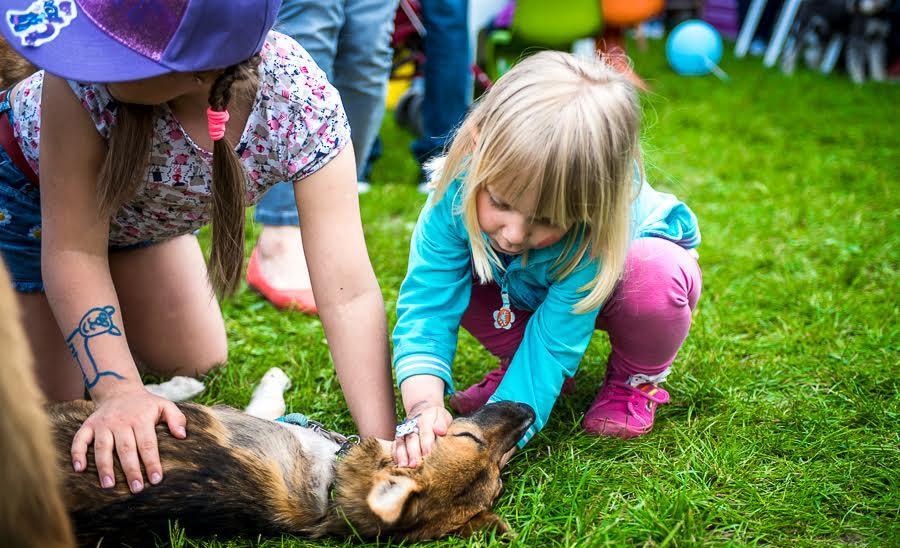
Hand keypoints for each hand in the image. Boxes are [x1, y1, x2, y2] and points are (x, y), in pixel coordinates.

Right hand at [71, 386, 186, 492]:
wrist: (120, 390)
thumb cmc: (145, 405)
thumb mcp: (165, 405)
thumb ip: (176, 419)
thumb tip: (182, 435)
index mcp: (141, 418)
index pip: (147, 444)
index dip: (152, 462)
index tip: (156, 479)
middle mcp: (121, 421)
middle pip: (126, 449)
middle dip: (131, 470)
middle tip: (136, 489)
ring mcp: (103, 424)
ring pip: (102, 447)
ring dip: (104, 467)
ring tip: (109, 485)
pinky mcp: (89, 425)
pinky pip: (80, 439)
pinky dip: (77, 453)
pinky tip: (79, 469)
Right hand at [392, 401, 452, 467]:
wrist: (422, 409)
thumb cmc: (436, 417)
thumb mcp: (442, 416)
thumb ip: (442, 423)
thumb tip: (441, 431)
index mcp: (425, 419)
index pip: (425, 432)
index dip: (426, 443)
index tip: (428, 454)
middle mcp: (412, 425)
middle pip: (411, 439)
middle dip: (412, 452)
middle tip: (415, 464)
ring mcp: (404, 431)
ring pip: (401, 442)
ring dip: (402, 455)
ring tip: (404, 466)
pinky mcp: (399, 437)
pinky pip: (394, 445)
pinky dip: (395, 454)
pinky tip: (398, 464)